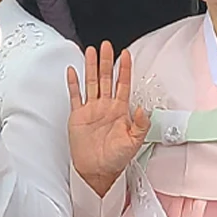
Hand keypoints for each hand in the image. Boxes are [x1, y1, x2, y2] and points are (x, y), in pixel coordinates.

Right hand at [66, 42, 150, 195]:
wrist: (97, 171)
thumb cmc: (116, 159)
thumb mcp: (134, 142)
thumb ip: (140, 125)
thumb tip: (143, 109)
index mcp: (120, 111)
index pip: (123, 84)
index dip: (124, 69)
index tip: (125, 54)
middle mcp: (106, 107)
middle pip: (106, 78)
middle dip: (107, 61)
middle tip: (107, 46)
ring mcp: (91, 110)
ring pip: (91, 83)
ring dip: (91, 67)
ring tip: (91, 51)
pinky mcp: (78, 116)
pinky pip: (75, 96)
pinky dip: (73, 83)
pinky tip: (73, 71)